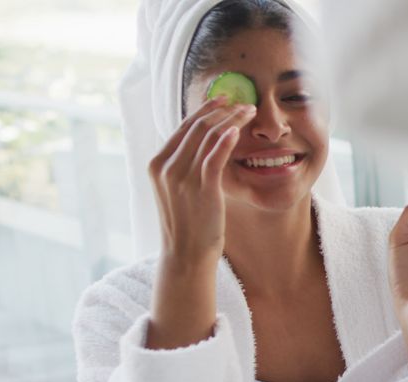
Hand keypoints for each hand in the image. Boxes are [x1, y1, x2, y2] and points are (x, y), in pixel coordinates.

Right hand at [148, 96, 255, 264]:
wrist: (186, 254)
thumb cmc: (187, 222)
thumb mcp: (177, 189)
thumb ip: (184, 165)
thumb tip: (203, 142)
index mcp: (157, 164)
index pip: (183, 127)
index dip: (205, 110)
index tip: (224, 100)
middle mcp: (166, 167)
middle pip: (197, 126)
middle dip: (222, 110)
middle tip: (243, 103)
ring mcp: (182, 178)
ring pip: (208, 136)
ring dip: (231, 119)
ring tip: (249, 113)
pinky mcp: (202, 188)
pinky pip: (215, 156)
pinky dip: (227, 139)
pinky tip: (239, 129)